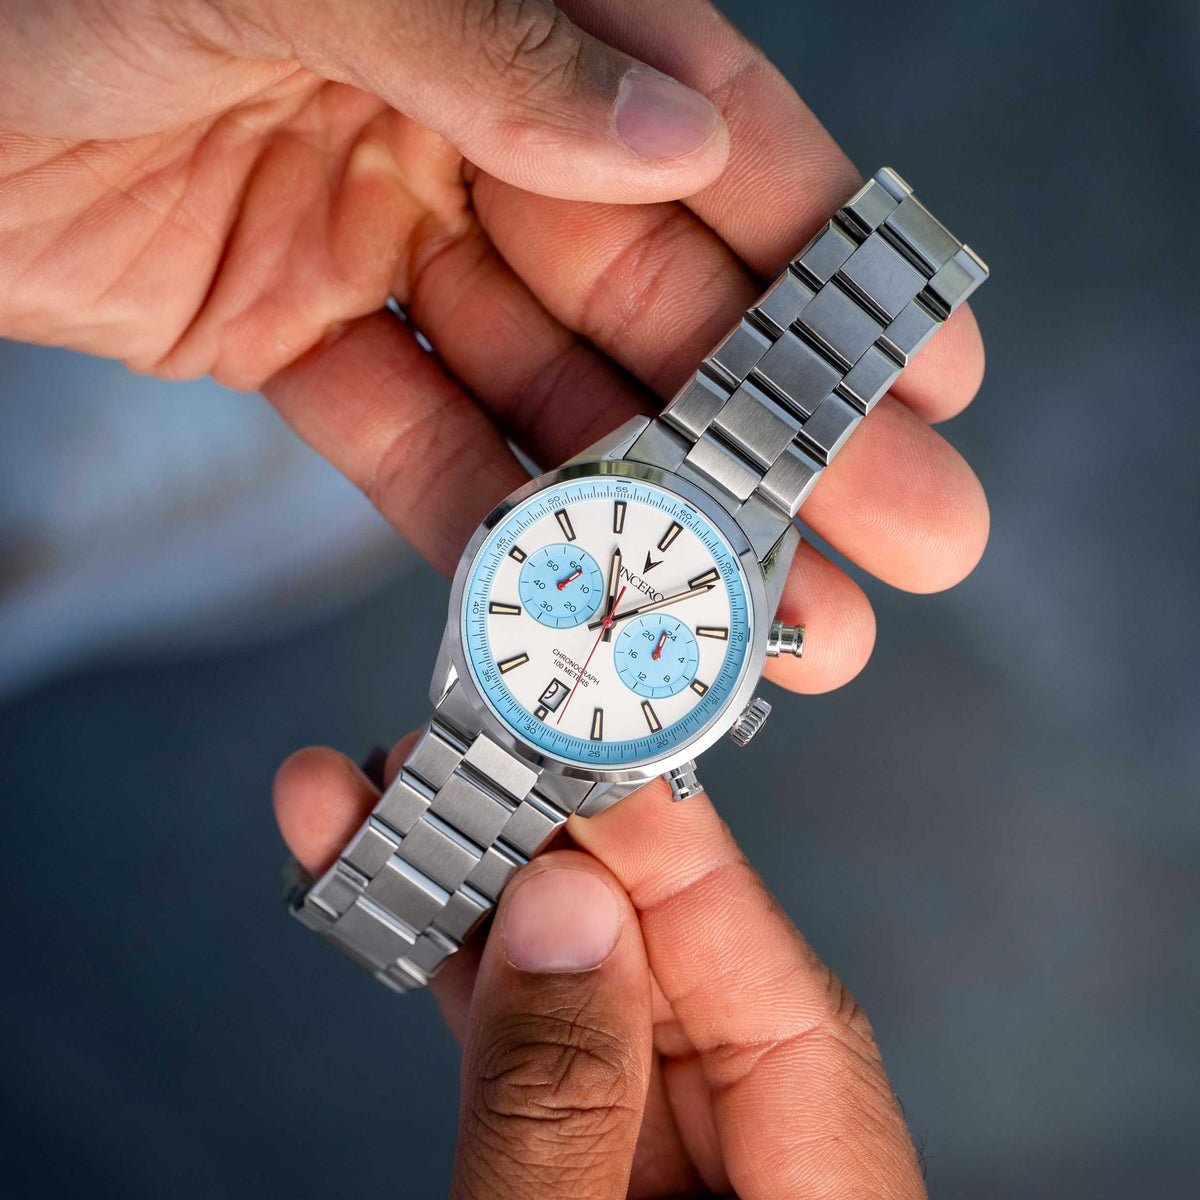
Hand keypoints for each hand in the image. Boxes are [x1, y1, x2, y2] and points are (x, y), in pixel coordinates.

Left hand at [0, 0, 987, 698]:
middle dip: (787, 435)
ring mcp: (389, 240)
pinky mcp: (298, 336)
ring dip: (659, 517)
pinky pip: (416, 448)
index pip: (712, 141)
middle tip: (909, 542)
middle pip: (663, 304)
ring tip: (770, 624)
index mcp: (504, 12)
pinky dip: (486, 535)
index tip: (939, 370)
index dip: (834, 266)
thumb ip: (492, 42)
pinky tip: (567, 616)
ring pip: (557, 400)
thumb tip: (681, 144)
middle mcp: (469, 129)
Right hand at [274, 737, 931, 1196]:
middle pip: (662, 971)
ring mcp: (664, 1176)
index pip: (772, 983)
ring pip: (571, 1004)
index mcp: (829, 1198)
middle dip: (538, 849)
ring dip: (466, 897)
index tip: (583, 745)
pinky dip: (454, 985)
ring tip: (367, 799)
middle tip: (444, 746)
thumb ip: (563, 1112)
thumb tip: (559, 916)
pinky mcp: (586, 1182)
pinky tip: (384, 896)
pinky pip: (525, 1064)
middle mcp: (757, 1171)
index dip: (672, 849)